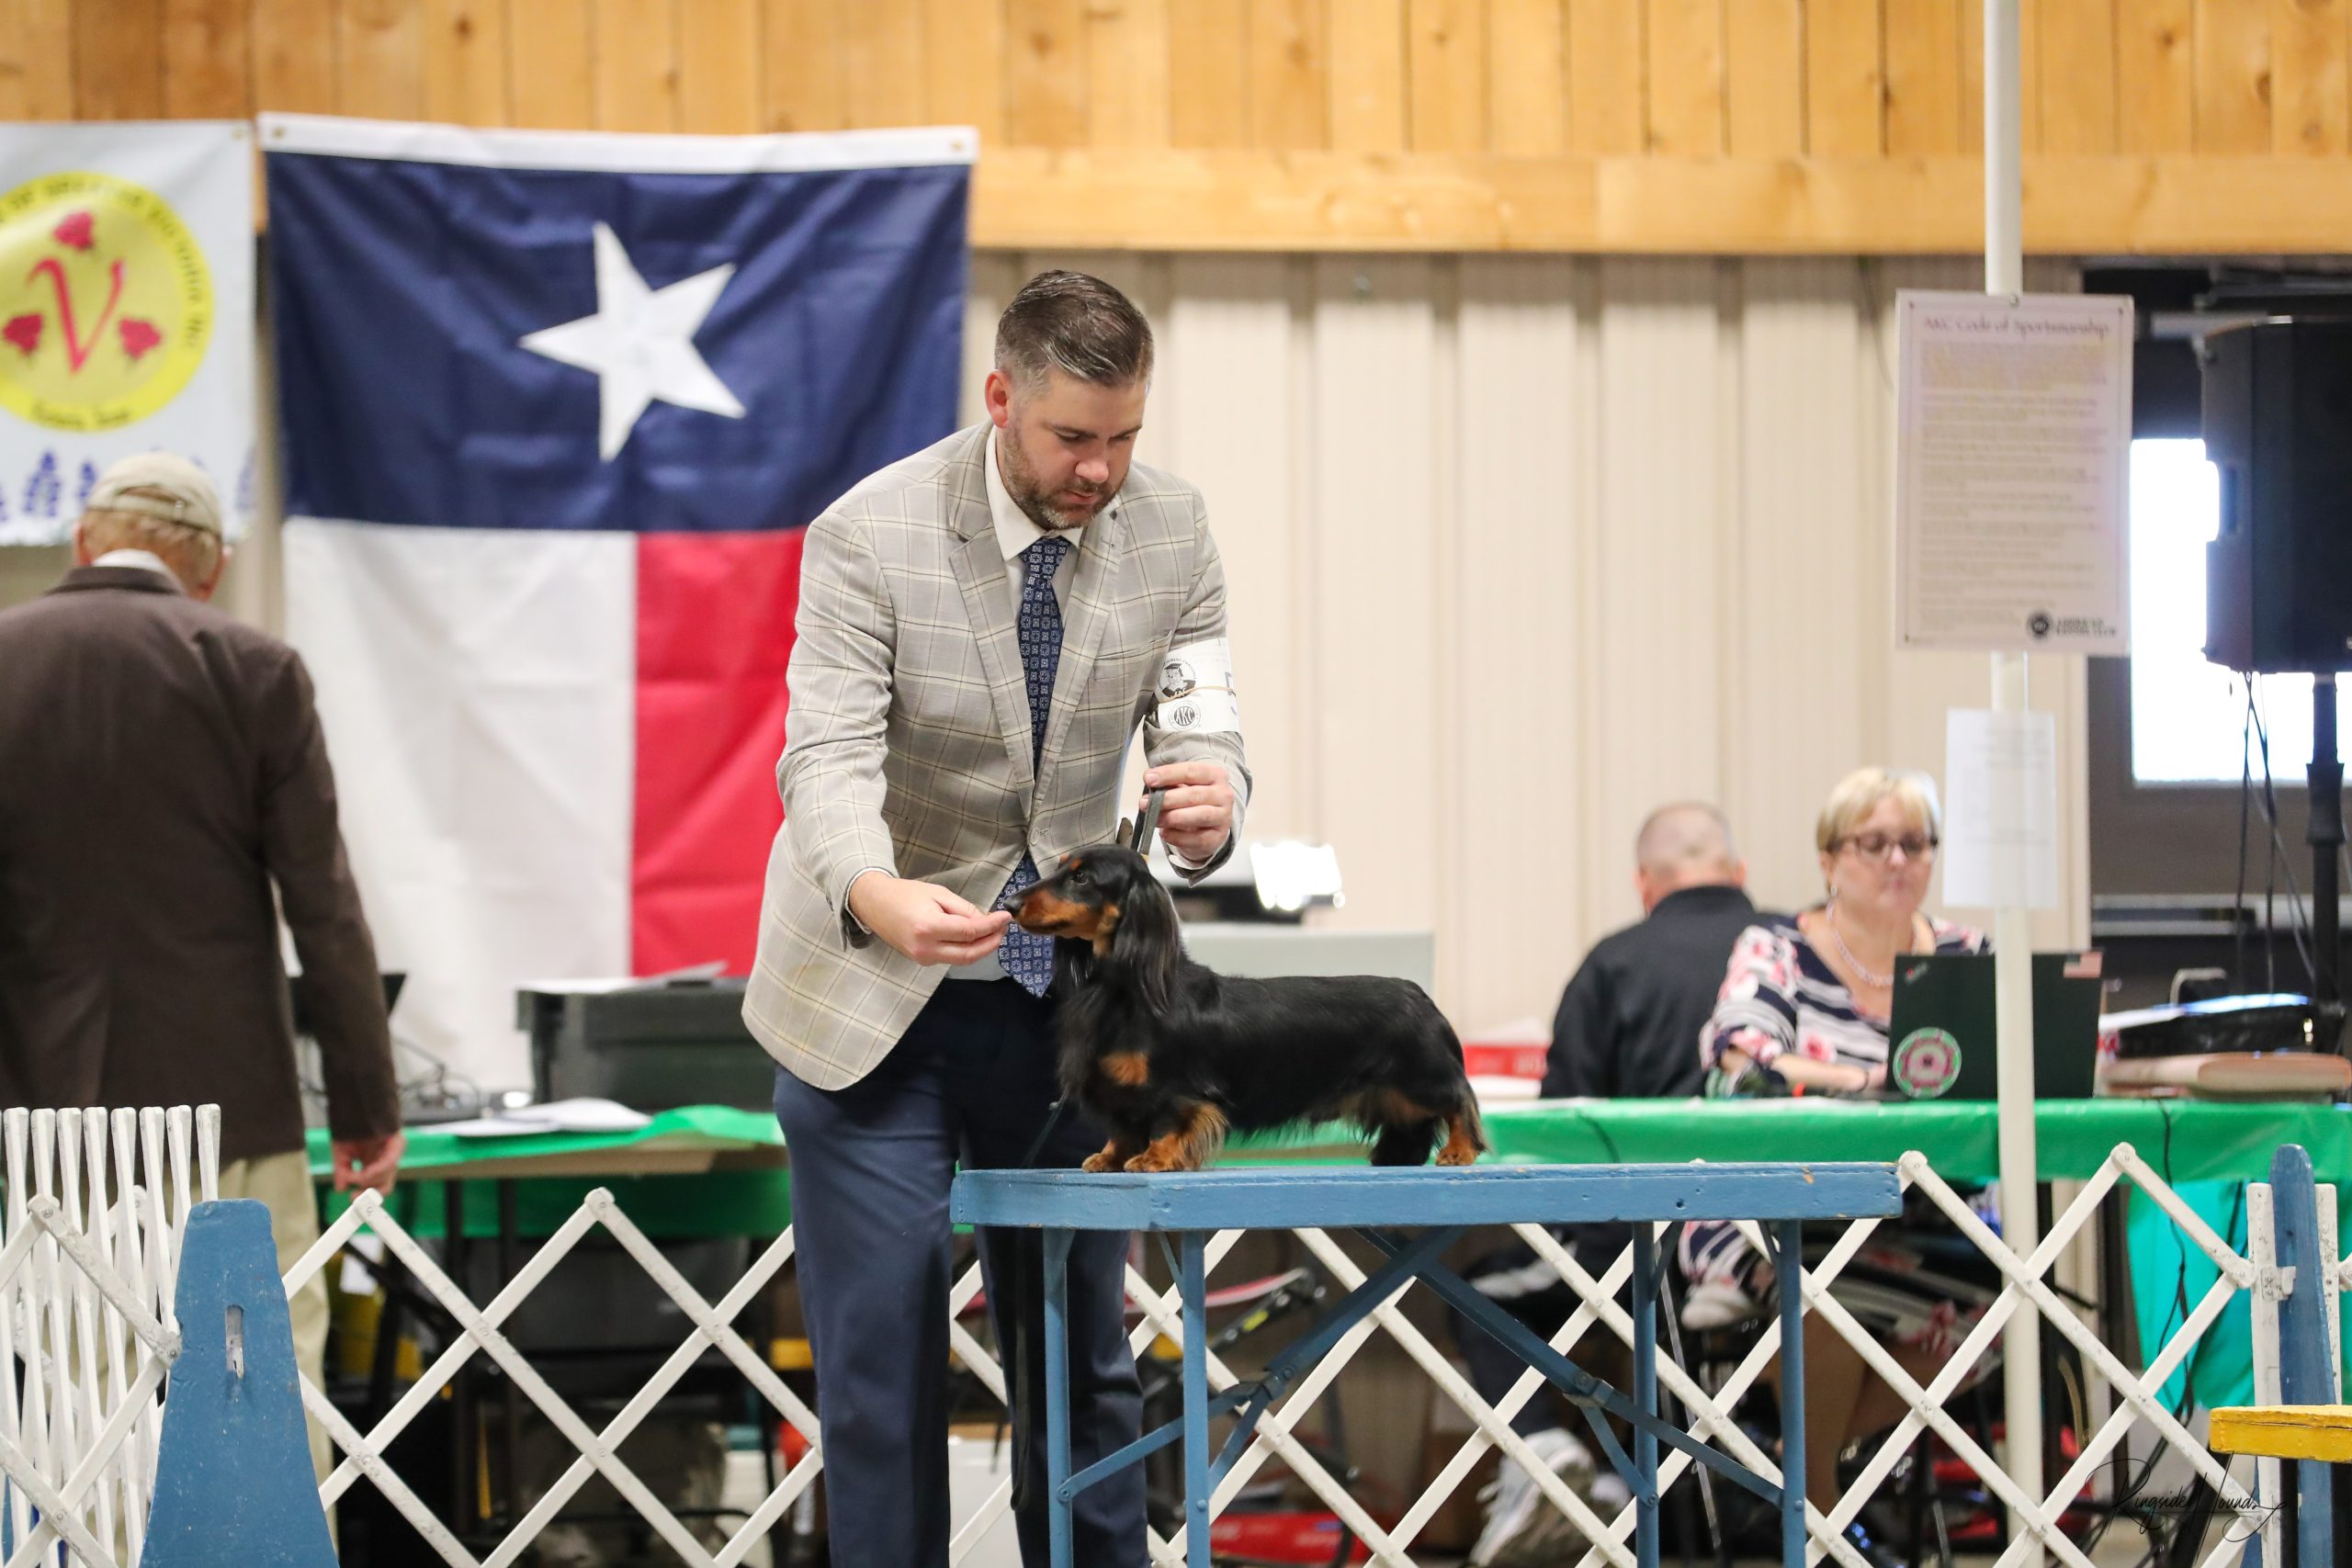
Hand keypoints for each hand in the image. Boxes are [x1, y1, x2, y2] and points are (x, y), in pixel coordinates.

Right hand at [331, 1131, 405, 1196]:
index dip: (364, 1195)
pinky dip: (377, 1171)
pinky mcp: (397, 1143)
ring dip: (368, 1181)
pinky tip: (365, 1173)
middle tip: (355, 1197)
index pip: (374, 1186)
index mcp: (373, 1163)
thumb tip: (340, 1188)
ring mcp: (392, 1152)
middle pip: (384, 1185)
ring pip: (385, 1176)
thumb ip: (342, 1171)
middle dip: (369, 1193)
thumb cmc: (350, 1126)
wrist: (355, 1103)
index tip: (351, 1199)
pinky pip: (389, 1162)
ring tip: (354, 1177)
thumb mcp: (340, 1152)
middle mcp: (384, 1160)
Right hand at [849, 874, 1011, 964]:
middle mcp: (925, 948)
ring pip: (961, 959)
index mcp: (928, 927)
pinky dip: (966, 949)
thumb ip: (963, 909)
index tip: (1006, 917)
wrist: (874, 904)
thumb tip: (986, 921)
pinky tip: (974, 938)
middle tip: (1003, 929)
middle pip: (969, 954)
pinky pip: (950, 958)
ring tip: (993, 932)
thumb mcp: (938, 893)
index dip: (992, 926)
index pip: (970, 932)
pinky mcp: (921, 961)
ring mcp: (922, 958)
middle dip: (991, 942)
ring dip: (981, 948)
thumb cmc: (904, 894)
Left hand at [1144, 760, 1234, 863]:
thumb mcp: (1183, 786)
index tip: (1149, 779)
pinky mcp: (1217, 837)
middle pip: (1194, 795)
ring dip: (1173, 817)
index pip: (1191, 771)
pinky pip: (1197, 838)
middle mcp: (1223, 795)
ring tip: (1155, 818)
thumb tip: (1150, 782)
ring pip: (1200, 815)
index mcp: (1215, 775)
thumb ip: (1168, 784)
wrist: (1209, 824)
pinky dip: (1177, 836)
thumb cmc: (1193, 800)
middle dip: (1167, 799)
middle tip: (1146, 803)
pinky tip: (1165, 832)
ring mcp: (1223, 817)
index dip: (1168, 774)